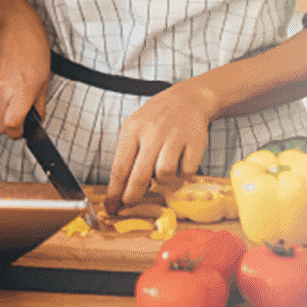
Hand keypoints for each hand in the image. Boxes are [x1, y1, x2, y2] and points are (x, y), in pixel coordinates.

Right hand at [0, 10, 49, 139]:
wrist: (14, 26)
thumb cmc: (33, 48)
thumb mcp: (44, 81)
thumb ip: (38, 106)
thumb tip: (35, 121)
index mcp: (19, 93)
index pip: (11, 129)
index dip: (19, 133)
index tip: (24, 129)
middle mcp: (0, 92)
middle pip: (0, 126)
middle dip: (10, 124)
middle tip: (20, 113)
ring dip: (3, 109)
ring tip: (14, 90)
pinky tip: (6, 81)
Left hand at [105, 79, 220, 213]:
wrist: (187, 100)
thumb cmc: (155, 119)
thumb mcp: (134, 129)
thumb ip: (127, 155)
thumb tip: (120, 189)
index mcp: (133, 131)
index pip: (119, 168)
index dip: (114, 192)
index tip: (111, 207)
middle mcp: (153, 133)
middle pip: (140, 176)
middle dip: (132, 196)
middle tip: (129, 205)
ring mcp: (175, 137)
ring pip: (164, 174)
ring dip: (162, 180)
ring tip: (161, 170)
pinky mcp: (195, 142)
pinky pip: (186, 171)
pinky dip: (182, 173)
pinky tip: (179, 162)